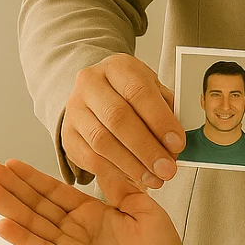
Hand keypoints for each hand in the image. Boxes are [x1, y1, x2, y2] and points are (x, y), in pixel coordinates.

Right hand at [0, 158, 189, 244]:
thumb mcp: (144, 209)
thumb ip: (120, 188)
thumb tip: (105, 160)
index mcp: (92, 211)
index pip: (56, 191)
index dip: (33, 178)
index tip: (11, 163)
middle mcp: (76, 228)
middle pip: (37, 205)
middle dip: (13, 188)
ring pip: (34, 225)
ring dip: (10, 209)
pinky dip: (23, 240)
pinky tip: (4, 225)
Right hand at [61, 53, 185, 190]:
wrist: (98, 94)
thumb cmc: (133, 93)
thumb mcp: (154, 90)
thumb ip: (168, 110)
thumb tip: (176, 143)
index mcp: (117, 67)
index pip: (138, 91)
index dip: (160, 120)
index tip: (177, 144)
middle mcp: (90, 83)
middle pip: (117, 118)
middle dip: (147, 148)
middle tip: (168, 169)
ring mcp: (74, 109)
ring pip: (101, 141)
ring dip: (132, 165)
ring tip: (155, 178)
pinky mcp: (67, 134)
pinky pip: (90, 158)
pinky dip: (115, 172)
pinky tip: (135, 177)